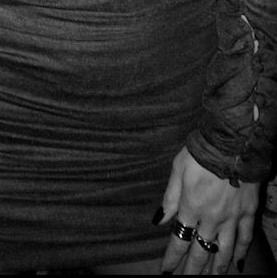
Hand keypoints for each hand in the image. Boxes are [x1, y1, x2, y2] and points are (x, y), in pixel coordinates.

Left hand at [158, 146, 258, 273]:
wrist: (233, 142)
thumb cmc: (201, 152)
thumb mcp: (177, 169)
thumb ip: (170, 198)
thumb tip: (159, 220)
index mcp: (191, 207)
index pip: (179, 241)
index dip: (172, 258)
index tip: (166, 271)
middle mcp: (211, 218)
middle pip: (200, 252)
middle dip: (192, 270)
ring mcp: (231, 218)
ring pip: (223, 251)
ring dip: (216, 268)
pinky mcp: (248, 213)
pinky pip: (245, 239)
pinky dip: (240, 252)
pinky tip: (236, 263)